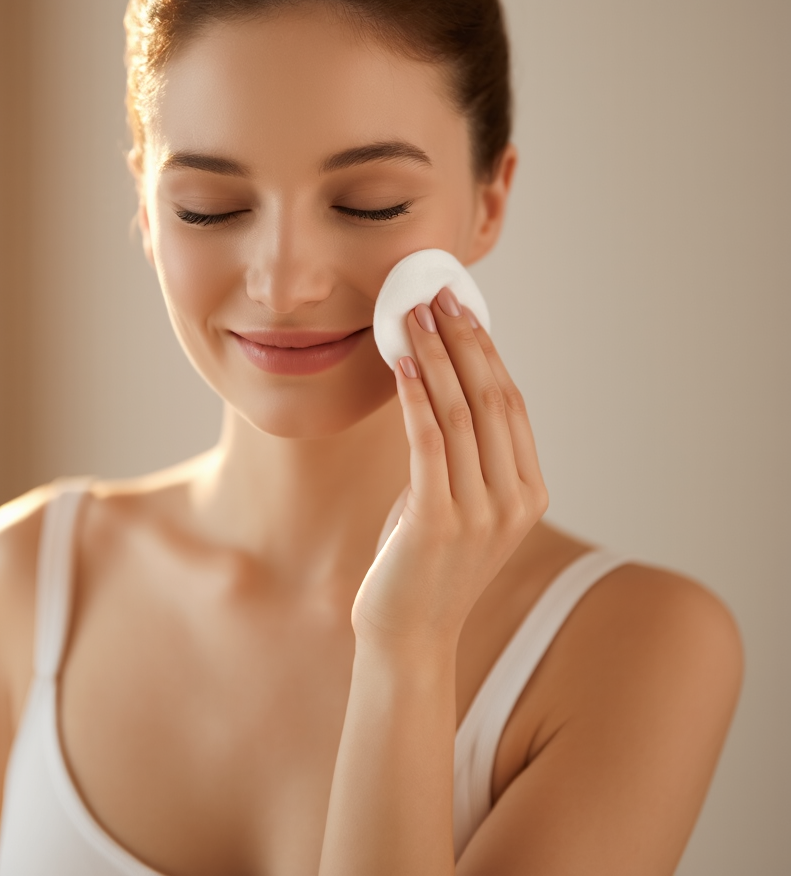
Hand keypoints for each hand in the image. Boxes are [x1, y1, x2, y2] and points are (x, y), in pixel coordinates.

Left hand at [352, 286, 549, 650]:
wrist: (408, 635)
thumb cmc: (424, 562)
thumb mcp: (457, 502)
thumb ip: (464, 455)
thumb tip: (442, 385)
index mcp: (528, 491)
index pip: (511, 404)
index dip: (487, 352)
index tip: (464, 311)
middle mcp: (514, 499)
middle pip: (491, 399)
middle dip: (464, 341)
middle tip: (438, 296)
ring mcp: (481, 512)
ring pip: (460, 414)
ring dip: (436, 358)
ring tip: (414, 316)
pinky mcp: (439, 521)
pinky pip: (430, 443)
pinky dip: (417, 398)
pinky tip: (403, 363)